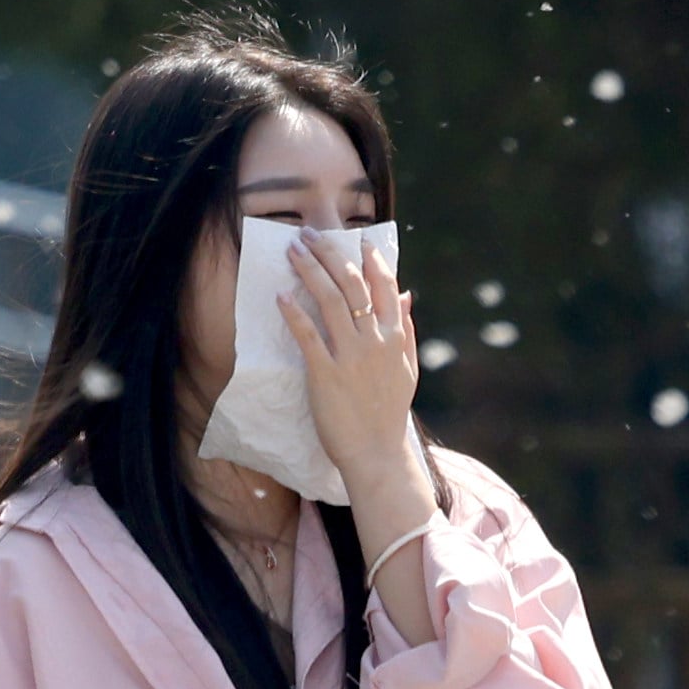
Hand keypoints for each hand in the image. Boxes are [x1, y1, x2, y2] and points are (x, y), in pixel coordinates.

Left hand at [278, 230, 418, 491]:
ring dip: (310, 271)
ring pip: (330, 301)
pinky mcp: (325, 374)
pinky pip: (307, 336)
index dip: (370, 259)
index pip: (384, 286)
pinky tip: (281, 296)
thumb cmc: (389, 412)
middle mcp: (374, 340)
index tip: (356, 240)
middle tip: (310, 235)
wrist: (377, 453)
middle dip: (330, 254)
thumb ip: (408, 329)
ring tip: (293, 251)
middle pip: (352, 284)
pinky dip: (293, 313)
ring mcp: (350, 356)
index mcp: (396, 337)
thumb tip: (406, 294)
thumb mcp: (407, 368)